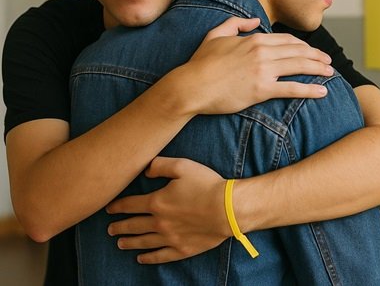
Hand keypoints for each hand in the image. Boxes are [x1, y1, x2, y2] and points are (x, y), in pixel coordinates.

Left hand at [107, 157, 228, 262]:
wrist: (227, 209)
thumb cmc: (206, 185)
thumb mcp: (182, 166)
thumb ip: (160, 165)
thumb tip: (145, 169)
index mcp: (157, 202)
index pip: (130, 205)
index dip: (117, 207)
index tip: (108, 209)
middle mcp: (159, 223)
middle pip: (133, 225)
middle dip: (120, 227)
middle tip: (110, 229)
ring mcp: (170, 238)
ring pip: (144, 242)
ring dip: (130, 242)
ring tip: (119, 243)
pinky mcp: (182, 249)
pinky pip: (160, 256)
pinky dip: (149, 258)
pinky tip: (141, 258)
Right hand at [182, 17, 332, 114]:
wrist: (191, 85)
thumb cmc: (201, 63)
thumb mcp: (215, 35)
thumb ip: (236, 23)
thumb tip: (255, 20)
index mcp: (253, 39)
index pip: (286, 40)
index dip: (303, 46)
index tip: (313, 51)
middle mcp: (262, 52)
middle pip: (298, 51)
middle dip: (316, 56)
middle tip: (328, 62)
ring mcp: (263, 70)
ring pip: (299, 66)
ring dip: (318, 69)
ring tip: (331, 73)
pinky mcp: (261, 89)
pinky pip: (292, 88)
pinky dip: (309, 89)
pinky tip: (322, 91)